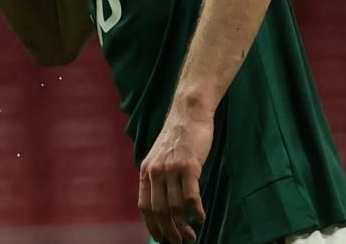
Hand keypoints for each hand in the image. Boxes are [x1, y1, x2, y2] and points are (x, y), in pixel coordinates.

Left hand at [138, 109, 210, 243]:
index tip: (161, 239)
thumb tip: (163, 206)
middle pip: (160, 211)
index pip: (145, 206)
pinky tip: (201, 218)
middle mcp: (155, 171)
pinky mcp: (189, 166)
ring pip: (176, 207)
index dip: (153, 226)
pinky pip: (191, 196)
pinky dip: (196, 211)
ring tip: (192, 235)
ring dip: (184, 226)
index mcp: (146, 170)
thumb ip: (158, 178)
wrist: (188, 114)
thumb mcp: (159, 157)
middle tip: (181, 242)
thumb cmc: (177, 138)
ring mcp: (171, 169)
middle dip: (170, 231)